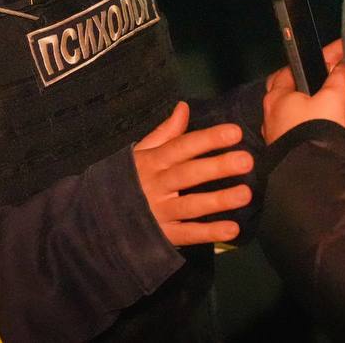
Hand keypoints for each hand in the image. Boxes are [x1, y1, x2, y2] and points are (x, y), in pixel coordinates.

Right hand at [133, 102, 253, 245]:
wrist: (98, 218)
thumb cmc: (127, 180)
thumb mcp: (141, 153)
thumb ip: (165, 132)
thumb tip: (184, 107)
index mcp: (152, 162)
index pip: (182, 147)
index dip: (208, 139)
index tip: (234, 132)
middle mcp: (156, 186)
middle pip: (189, 174)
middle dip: (217, 167)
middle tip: (246, 160)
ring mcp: (159, 213)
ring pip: (190, 205)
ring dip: (218, 200)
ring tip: (245, 194)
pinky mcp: (162, 236)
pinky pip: (187, 234)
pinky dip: (208, 233)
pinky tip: (232, 228)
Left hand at [262, 62, 344, 143]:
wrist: (312, 173)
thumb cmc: (313, 133)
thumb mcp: (332, 98)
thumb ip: (339, 78)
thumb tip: (342, 67)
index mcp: (278, 96)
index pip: (294, 67)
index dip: (318, 59)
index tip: (335, 56)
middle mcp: (276, 113)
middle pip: (307, 91)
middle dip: (331, 88)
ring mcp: (285, 131)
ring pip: (314, 111)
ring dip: (337, 106)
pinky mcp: (296, 147)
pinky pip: (316, 129)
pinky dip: (333, 123)